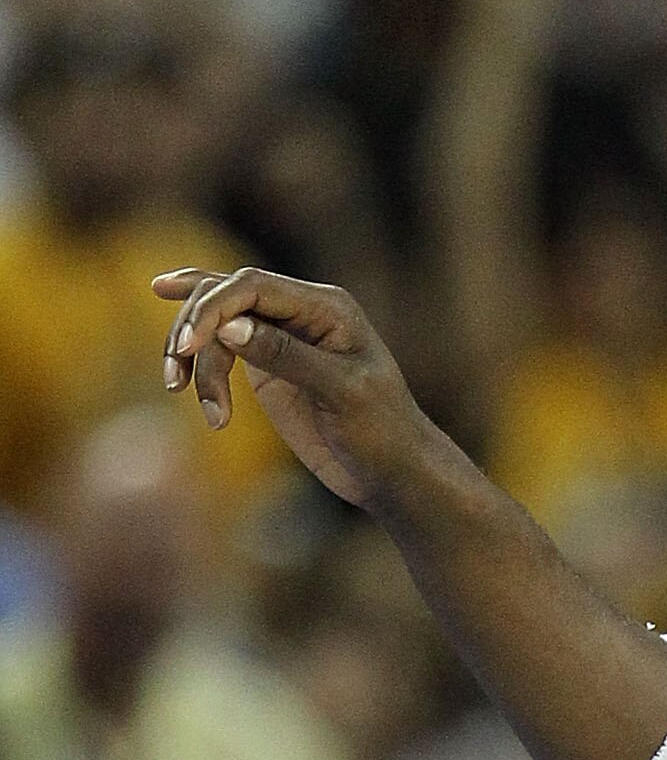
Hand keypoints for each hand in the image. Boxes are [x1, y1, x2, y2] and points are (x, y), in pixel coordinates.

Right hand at [154, 267, 423, 507]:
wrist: (396, 474)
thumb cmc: (383, 433)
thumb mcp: (342, 394)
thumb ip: (288, 356)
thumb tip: (229, 326)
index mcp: (326, 307)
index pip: (252, 285)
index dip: (211, 307)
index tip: (187, 347)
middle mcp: (301, 312)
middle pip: (222, 297)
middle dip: (193, 331)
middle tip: (177, 376)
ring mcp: (281, 336)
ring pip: (214, 325)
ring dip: (196, 363)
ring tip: (213, 414)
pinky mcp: (268, 365)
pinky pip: (219, 350)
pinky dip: (204, 375)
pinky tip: (206, 408)